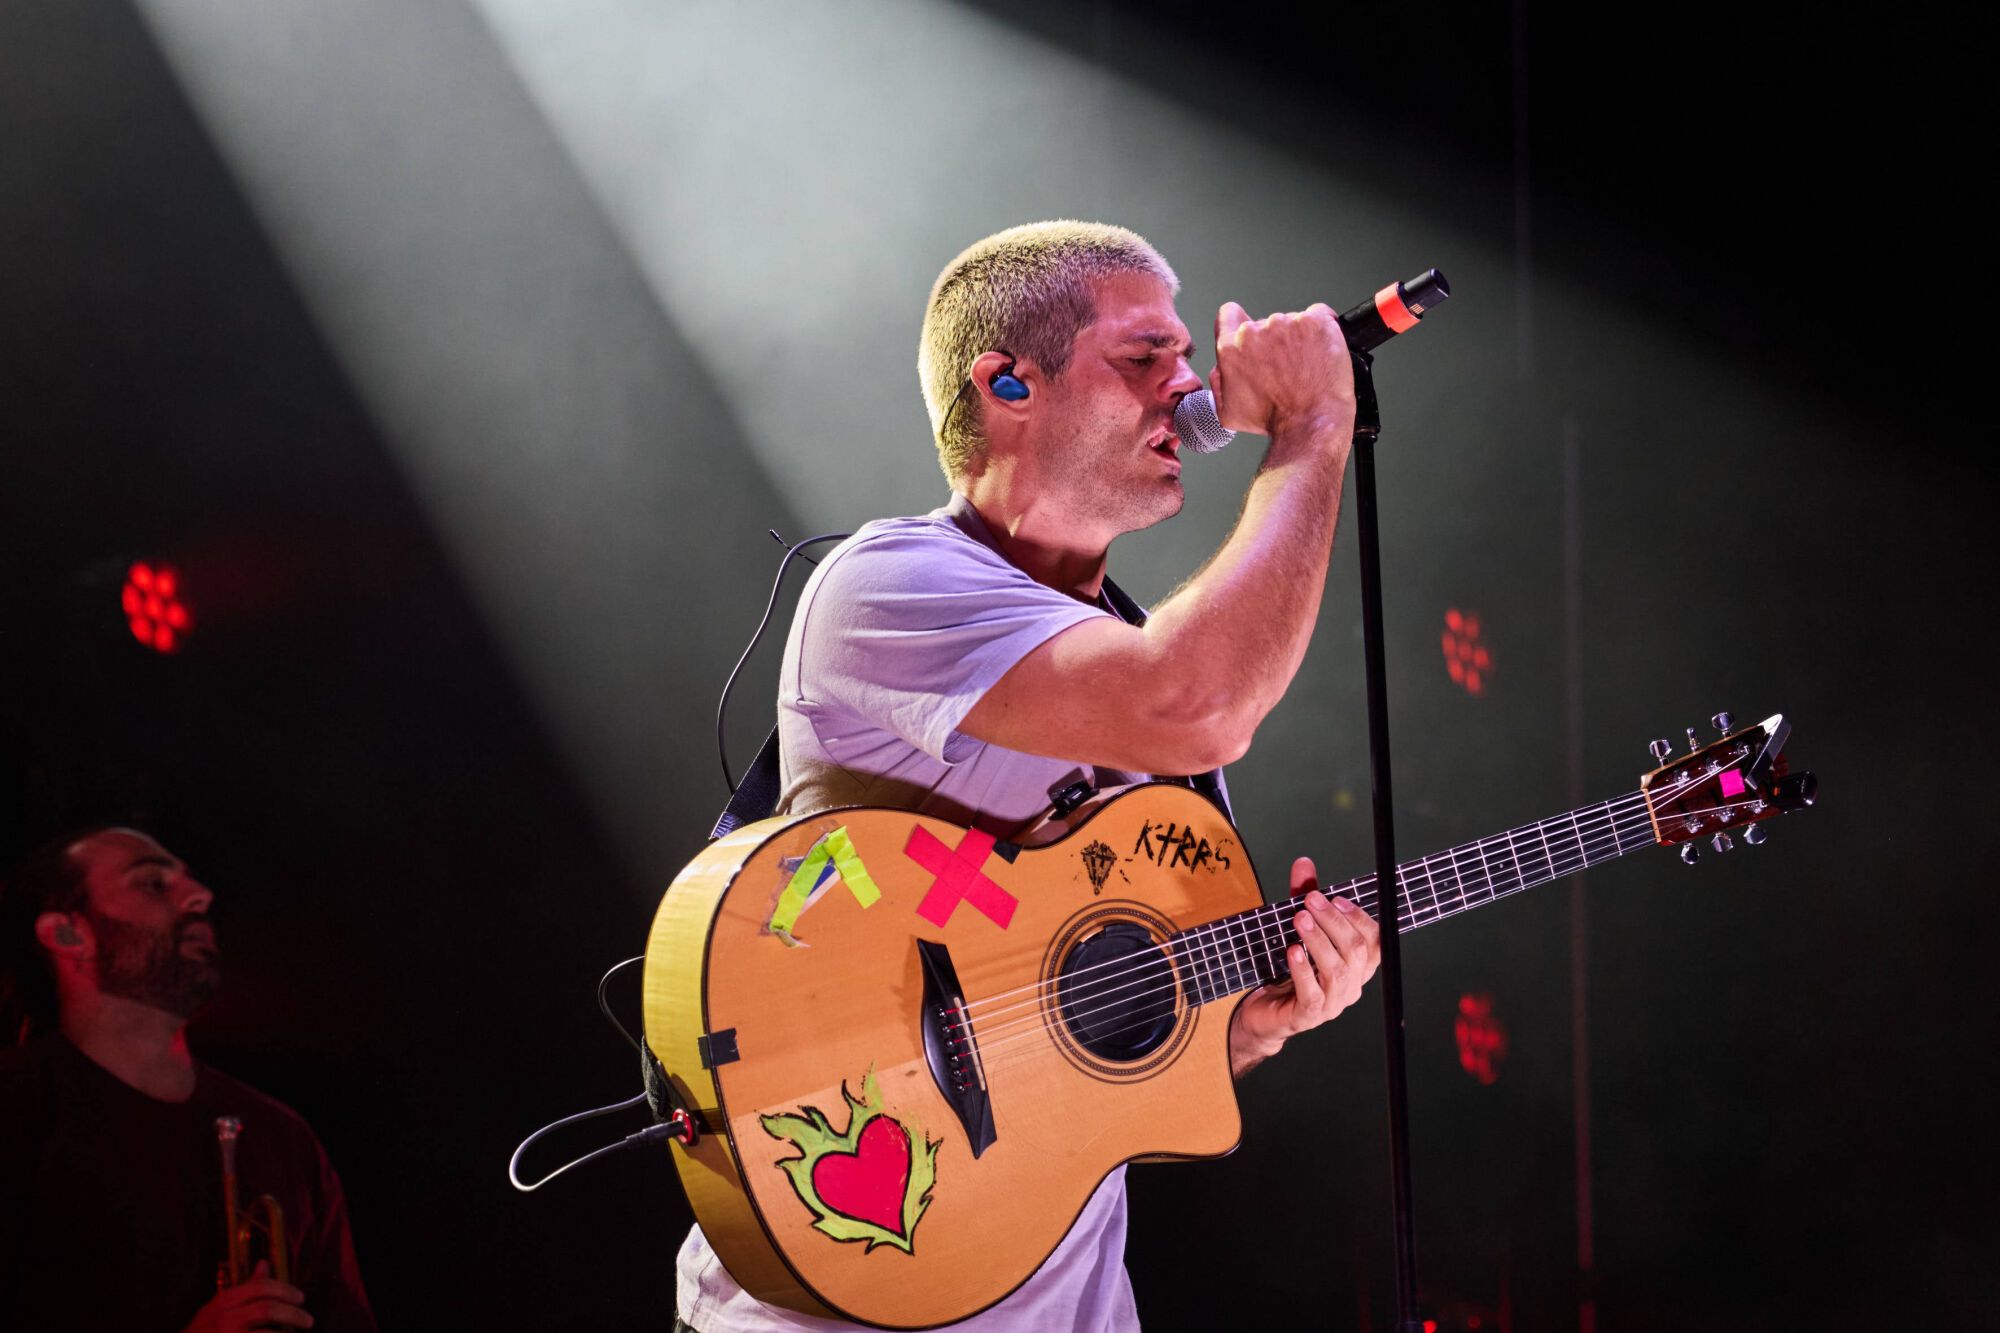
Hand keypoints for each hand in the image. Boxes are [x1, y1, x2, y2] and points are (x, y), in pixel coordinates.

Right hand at [182, 1262, 312, 1331]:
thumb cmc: (205, 1327)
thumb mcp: (222, 1304)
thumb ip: (246, 1286)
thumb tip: (265, 1263)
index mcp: (226, 1300)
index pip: (260, 1287)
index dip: (285, 1290)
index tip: (300, 1297)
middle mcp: (226, 1317)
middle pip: (267, 1309)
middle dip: (293, 1313)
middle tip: (308, 1319)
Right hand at [1210, 300, 1354, 443]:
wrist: (1310, 421)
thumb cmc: (1274, 419)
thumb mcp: (1229, 412)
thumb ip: (1219, 383)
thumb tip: (1220, 369)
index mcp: (1232, 348)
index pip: (1229, 315)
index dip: (1240, 323)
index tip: (1252, 334)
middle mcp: (1256, 331)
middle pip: (1265, 323)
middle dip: (1274, 341)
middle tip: (1286, 367)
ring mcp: (1287, 323)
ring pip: (1292, 322)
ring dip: (1298, 339)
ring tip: (1306, 366)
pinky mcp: (1315, 322)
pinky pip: (1320, 315)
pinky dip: (1321, 331)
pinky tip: (1321, 351)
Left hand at [1230, 856, 1381, 1075]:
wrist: (1265, 1012)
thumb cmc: (1289, 967)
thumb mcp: (1298, 927)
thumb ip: (1304, 897)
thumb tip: (1304, 862)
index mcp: (1357, 965)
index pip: (1375, 941)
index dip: (1359, 918)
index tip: (1337, 897)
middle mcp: (1351, 985)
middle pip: (1356, 951)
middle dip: (1333, 921)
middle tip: (1310, 900)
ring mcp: (1332, 1003)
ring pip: (1337, 971)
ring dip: (1318, 941)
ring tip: (1299, 919)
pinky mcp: (1308, 1016)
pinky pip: (1312, 994)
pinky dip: (1303, 970)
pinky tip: (1292, 951)